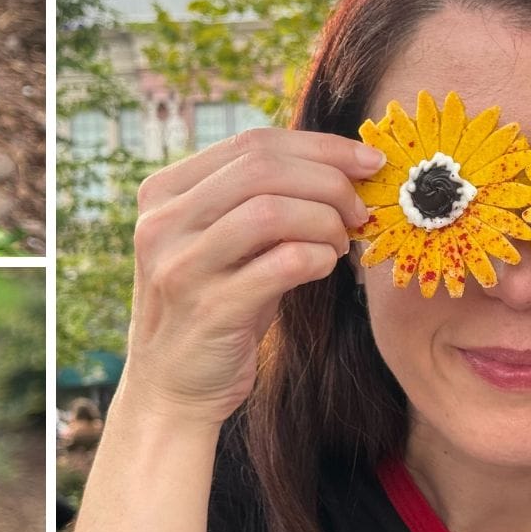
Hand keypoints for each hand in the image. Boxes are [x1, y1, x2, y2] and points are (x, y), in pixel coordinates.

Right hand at [125, 127, 383, 425]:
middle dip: (329, 181)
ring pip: (271, 210)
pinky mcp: (208, 310)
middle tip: (360, 210)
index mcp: (163, 192)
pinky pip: (282, 263)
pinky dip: (318, 257)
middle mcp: (162, 223)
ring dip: (325, 221)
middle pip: (262, 168)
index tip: (369, 162)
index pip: (252, 143)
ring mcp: (180, 266)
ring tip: (342, 243)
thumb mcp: (223, 243)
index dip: (320, 146)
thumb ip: (260, 200)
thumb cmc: (213, 306)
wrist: (171, 388)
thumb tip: (346, 164)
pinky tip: (325, 266)